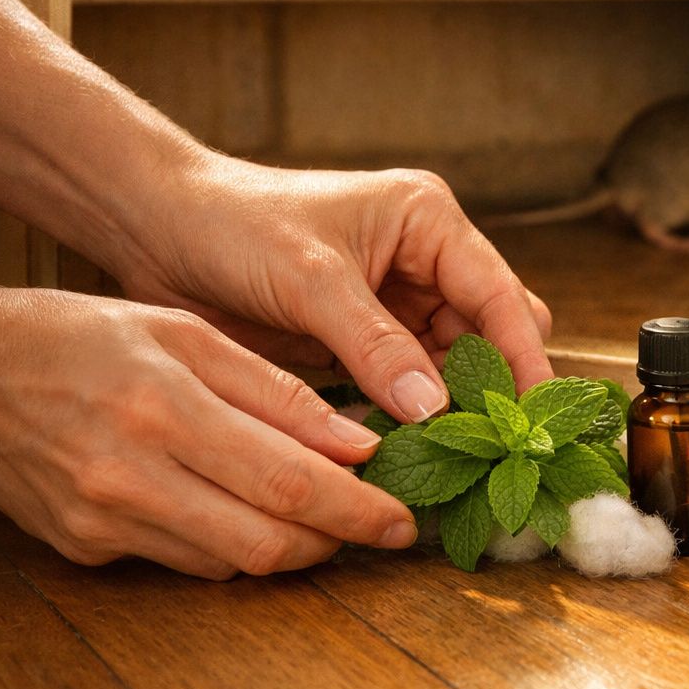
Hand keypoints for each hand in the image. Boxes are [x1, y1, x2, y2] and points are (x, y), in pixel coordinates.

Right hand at [0, 279, 417, 577]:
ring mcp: (101, 521)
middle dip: (335, 541)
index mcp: (165, 408)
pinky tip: (246, 506)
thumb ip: (277, 391)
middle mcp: (131, 477)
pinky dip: (230, 543)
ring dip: (289, 545)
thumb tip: (358, 440)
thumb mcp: (187, 333)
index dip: (357, 510)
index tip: (403, 519)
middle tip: (378, 522)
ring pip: (229, 563)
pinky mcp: (81, 547)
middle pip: (265, 542)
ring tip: (323, 509)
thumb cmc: (81, 332)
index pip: (288, 482)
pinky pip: (183, 561)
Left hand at [114, 158, 553, 424]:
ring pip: (451, 367)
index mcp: (427, 223)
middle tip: (492, 451)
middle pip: (488, 334)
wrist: (157, 229)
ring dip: (451, 412)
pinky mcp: (362, 341)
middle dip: (492, 389)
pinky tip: (409, 457)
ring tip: (454, 466)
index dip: (521, 358)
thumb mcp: (310, 280)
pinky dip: (410, 421)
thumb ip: (375, 344)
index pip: (498, 295)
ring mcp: (395, 304)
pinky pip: (406, 388)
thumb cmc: (234, 226)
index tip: (531, 419)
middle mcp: (423, 261)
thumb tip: (435, 410)